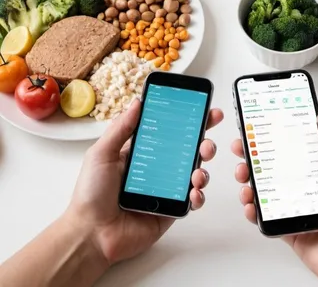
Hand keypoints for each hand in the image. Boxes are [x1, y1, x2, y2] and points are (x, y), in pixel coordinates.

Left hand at [66, 99, 222, 264]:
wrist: (91, 235)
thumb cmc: (90, 195)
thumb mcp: (101, 154)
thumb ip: (121, 128)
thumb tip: (138, 101)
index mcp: (143, 151)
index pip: (170, 130)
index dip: (187, 119)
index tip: (203, 108)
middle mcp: (158, 167)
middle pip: (188, 149)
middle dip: (204, 142)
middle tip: (205, 142)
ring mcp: (166, 188)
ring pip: (195, 172)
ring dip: (203, 168)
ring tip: (197, 173)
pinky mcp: (172, 209)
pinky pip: (193, 199)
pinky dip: (199, 195)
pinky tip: (194, 192)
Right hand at [232, 111, 317, 286]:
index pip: (292, 149)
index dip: (275, 139)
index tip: (259, 131)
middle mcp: (306, 187)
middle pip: (273, 168)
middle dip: (254, 158)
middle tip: (242, 151)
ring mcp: (295, 207)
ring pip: (264, 191)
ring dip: (249, 182)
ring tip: (244, 178)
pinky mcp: (287, 227)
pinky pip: (264, 217)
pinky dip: (253, 210)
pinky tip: (250, 204)